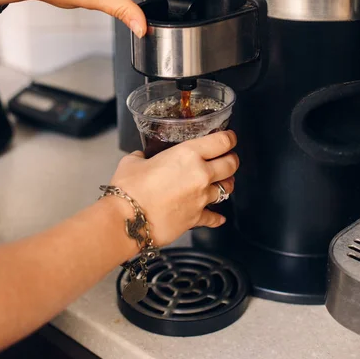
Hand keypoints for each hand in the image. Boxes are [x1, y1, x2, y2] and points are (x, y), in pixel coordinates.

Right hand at [108, 130, 238, 246]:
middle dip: (232, 160)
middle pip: (231, 164)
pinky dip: (217, 217)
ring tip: (222, 183)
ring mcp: (201, 198)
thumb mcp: (132, 161)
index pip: (222, 142)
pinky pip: (214, 217)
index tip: (230, 138)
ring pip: (227, 188)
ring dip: (226, 184)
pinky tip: (218, 217)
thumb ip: (142, 156)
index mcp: (188, 154)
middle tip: (228, 158)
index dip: (230, 138)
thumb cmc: (129, 189)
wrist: (127, 221)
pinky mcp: (197, 218)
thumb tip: (140, 157)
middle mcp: (200, 174)